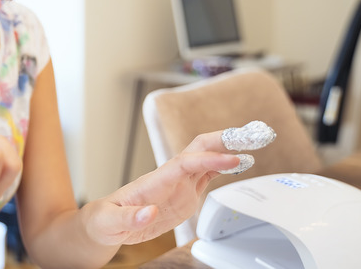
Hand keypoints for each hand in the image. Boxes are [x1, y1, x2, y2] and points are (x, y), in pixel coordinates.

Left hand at [83, 131, 239, 245]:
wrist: (104, 225)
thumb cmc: (103, 220)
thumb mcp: (109, 222)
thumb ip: (130, 217)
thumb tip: (150, 212)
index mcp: (155, 181)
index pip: (187, 162)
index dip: (211, 158)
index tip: (234, 159)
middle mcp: (169, 177)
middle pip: (200, 148)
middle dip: (226, 139)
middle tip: (254, 134)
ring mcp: (178, 184)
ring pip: (208, 157)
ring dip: (231, 148)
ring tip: (256, 142)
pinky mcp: (184, 194)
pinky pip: (208, 174)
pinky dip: (226, 166)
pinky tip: (241, 163)